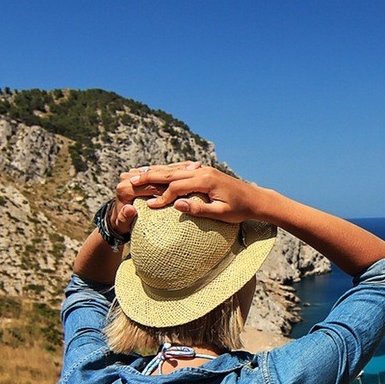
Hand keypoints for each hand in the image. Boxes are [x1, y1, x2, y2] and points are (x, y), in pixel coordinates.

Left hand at [112, 161, 202, 233]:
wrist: (115, 221)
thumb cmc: (121, 225)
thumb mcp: (122, 223)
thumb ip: (125, 216)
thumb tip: (130, 209)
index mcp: (124, 188)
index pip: (152, 185)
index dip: (171, 185)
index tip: (190, 182)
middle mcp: (128, 179)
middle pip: (158, 174)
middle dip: (178, 171)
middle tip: (198, 167)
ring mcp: (133, 177)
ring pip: (159, 170)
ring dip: (178, 168)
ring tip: (197, 166)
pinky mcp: (138, 178)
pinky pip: (159, 171)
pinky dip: (173, 170)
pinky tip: (190, 167)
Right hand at [129, 164, 260, 223]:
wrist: (255, 199)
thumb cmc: (240, 209)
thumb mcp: (221, 213)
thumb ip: (199, 209)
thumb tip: (177, 205)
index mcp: (206, 181)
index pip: (176, 187)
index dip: (162, 197)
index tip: (149, 207)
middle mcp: (203, 172)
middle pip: (170, 173)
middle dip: (149, 178)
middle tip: (129, 182)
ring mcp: (203, 170)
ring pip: (173, 170)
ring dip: (154, 172)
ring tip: (136, 175)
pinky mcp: (204, 172)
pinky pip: (180, 170)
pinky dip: (166, 171)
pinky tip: (155, 174)